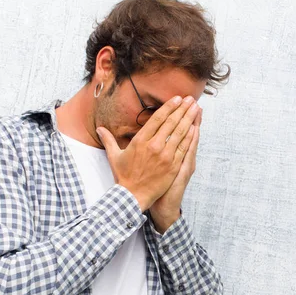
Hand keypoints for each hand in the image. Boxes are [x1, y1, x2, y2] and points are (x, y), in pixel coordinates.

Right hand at [97, 95, 199, 211]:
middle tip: (190, 99)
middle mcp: (153, 146)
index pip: (157, 119)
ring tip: (196, 108)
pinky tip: (195, 128)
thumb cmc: (124, 176)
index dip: (169, 107)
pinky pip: (184, 148)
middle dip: (182, 109)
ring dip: (189, 119)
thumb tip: (99, 128)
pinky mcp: (173, 166)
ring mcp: (165, 156)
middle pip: (171, 123)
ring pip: (180, 133)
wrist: (133, 196)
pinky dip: (190, 137)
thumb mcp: (114, 156)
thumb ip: (108, 140)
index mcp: (140, 141)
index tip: (177, 99)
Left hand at [150, 107, 201, 233]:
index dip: (183, 118)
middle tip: (193, 101)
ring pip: (190, 141)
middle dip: (189, 116)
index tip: (183, 103)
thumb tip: (149, 138)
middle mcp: (182, 158)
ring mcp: (184, 164)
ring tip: (197, 110)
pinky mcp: (183, 171)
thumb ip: (155, 152)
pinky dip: (191, 142)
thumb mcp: (159, 168)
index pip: (180, 133)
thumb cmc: (158, 187)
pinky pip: (188, 154)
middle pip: (187, 133)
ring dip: (193, 124)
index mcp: (175, 155)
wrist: (163, 206)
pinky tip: (194, 131)